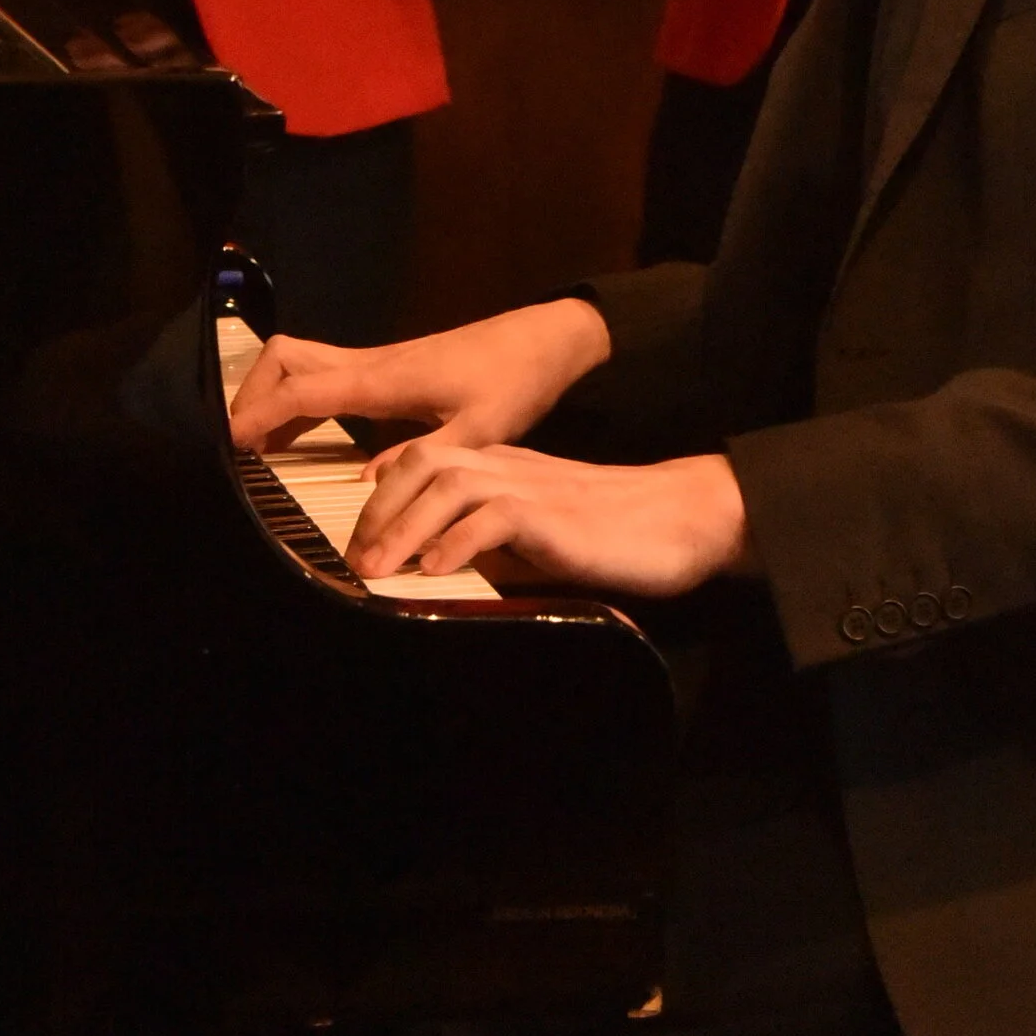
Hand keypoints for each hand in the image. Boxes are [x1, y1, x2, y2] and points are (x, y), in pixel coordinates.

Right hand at [227, 294, 612, 455]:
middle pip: (287, 359)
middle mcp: (373, 362)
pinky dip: (298, 397)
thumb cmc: (515, 382)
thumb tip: (367, 484)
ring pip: (302, 360)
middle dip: (252, 394)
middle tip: (237, 444)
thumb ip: (424, 461)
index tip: (226, 442)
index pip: (303, 389)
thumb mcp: (479, 432)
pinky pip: (326, 374)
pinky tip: (299, 434)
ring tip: (255, 445)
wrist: (544, 342)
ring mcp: (378, 361)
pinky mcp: (389, 368)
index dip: (259, 413)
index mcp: (385, 378)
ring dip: (272, 393)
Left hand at [350, 438, 750, 597]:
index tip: (358, 540)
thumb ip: (493, 546)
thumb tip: (438, 575)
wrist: (680, 520)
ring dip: (404, 527)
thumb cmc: (611, 537)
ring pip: (448, 483)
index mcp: (502, 467)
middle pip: (424, 461)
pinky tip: (435, 570)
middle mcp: (508, 466)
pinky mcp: (554, 515)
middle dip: (380, 507)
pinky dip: (457, 542)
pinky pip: (494, 516)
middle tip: (355, 559)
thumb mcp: (537, 540)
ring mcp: (531, 485)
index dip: (383, 495)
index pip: (425, 460)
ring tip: (377, 571)